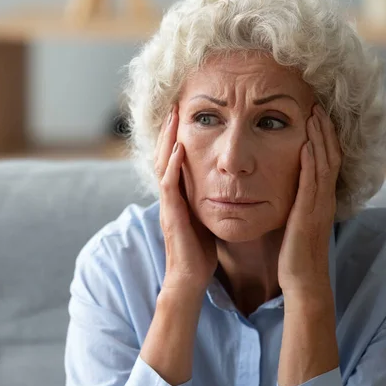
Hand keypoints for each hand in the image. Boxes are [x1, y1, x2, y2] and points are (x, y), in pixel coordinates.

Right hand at [155, 104, 217, 294]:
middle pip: (164, 155)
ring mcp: (168, 205)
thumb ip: (207, 201)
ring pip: (162, 165)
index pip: (175, 160)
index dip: (177, 137)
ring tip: (174, 117)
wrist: (190, 279)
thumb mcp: (205, 219)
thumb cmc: (200, 252)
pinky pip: (169, 185)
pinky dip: (172, 165)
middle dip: (170, 131)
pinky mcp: (171, 215)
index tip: (186, 116)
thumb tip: (222, 187)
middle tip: (176, 106)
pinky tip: (178, 148)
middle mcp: (170, 197)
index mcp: (179, 196)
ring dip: (168, 139)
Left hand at [278, 104, 341, 295]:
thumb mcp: (298, 221)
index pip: (327, 160)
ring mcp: (319, 206)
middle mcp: (325, 199)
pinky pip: (312, 183)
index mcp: (321, 199)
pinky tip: (306, 144)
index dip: (324, 137)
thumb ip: (298, 202)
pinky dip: (311, 162)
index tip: (315, 115)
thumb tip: (290, 188)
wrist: (303, 280)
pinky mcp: (308, 214)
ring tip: (313, 115)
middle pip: (330, 155)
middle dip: (324, 130)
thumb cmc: (297, 253)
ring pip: (324, 164)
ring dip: (319, 138)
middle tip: (317, 105)